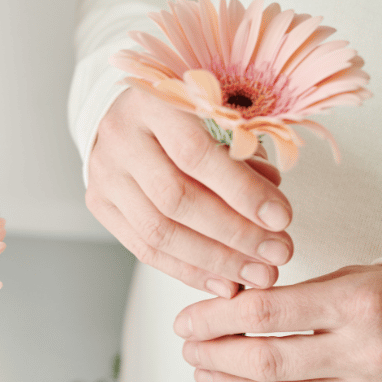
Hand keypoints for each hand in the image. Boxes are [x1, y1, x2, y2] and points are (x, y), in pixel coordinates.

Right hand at [86, 88, 292, 297]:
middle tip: (278, 254)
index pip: (195, 154)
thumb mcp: (221, 111)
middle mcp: (120, 136)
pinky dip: (187, 270)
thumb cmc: (187, 110)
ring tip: (256, 274)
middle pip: (175, 198)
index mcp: (152, 100)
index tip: (281, 218)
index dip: (241, 190)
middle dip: (234, 234)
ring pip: (157, 231)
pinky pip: (143, 248)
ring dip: (214, 260)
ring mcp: (104, 172)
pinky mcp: (99, 202)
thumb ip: (244, 153)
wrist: (131, 111)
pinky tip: (224, 281)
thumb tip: (270, 213)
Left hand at [175, 265, 381, 381]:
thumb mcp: (350, 278)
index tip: (187, 320)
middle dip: (214, 356)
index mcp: (357, 303)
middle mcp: (366, 350)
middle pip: (266, 361)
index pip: (265, 313)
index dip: (215, 319)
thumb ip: (293, 296)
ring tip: (204, 371)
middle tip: (189, 348)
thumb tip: (226, 309)